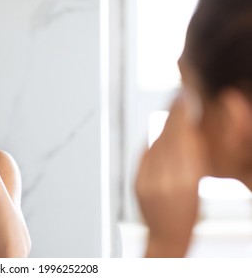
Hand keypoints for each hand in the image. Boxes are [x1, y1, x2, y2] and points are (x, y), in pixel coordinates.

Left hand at [135, 90, 209, 256]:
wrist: (165, 237)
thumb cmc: (187, 215)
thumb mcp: (196, 185)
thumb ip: (193, 160)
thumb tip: (189, 130)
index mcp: (185, 180)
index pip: (183, 138)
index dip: (183, 114)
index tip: (186, 96)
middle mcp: (164, 179)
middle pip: (169, 137)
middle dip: (175, 114)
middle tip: (180, 95)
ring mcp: (147, 181)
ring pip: (157, 144)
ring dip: (165, 125)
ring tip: (173, 110)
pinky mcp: (137, 183)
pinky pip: (146, 155)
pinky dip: (154, 142)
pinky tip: (160, 134)